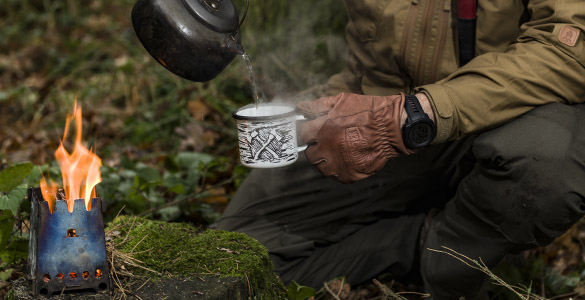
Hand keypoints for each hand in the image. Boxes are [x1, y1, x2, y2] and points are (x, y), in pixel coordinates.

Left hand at [298, 93, 412, 182]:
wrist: (392, 127)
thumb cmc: (368, 111)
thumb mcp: (342, 101)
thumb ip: (319, 105)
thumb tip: (301, 107)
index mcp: (323, 129)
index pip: (301, 135)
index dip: (305, 133)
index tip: (310, 133)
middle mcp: (328, 148)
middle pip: (310, 154)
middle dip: (315, 148)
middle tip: (326, 143)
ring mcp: (338, 163)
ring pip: (322, 168)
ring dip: (326, 161)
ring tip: (337, 152)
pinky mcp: (349, 174)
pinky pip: (336, 176)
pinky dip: (339, 169)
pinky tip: (347, 159)